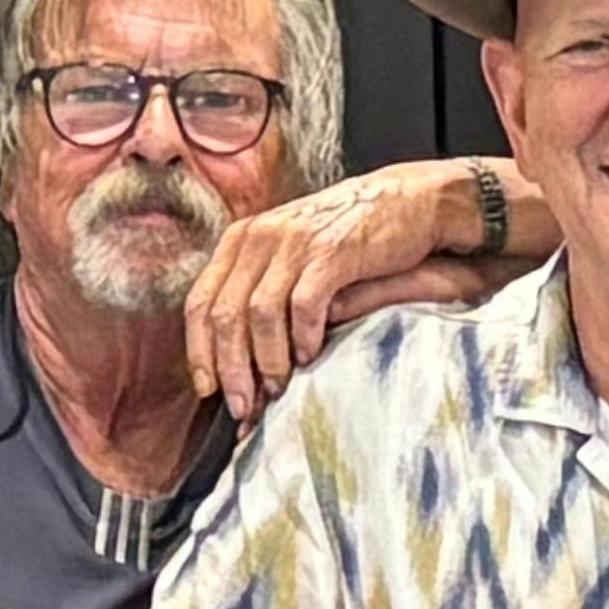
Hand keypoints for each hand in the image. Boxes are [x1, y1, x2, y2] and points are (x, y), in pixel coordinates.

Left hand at [185, 161, 505, 416]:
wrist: (409, 201)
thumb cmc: (348, 238)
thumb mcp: (292, 252)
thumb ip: (262, 289)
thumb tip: (240, 360)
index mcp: (241, 239)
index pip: (200, 302)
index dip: (199, 352)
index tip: (208, 390)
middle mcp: (260, 236)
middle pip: (224, 314)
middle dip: (230, 369)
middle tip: (242, 407)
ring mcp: (295, 242)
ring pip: (259, 314)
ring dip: (266, 360)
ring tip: (277, 389)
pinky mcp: (332, 252)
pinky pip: (304, 305)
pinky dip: (303, 337)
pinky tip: (311, 356)